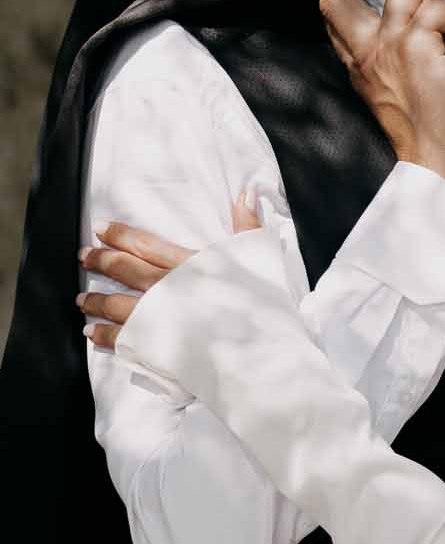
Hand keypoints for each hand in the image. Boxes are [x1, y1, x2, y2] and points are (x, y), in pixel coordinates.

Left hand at [78, 193, 260, 349]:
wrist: (260, 351)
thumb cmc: (263, 306)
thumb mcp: (258, 258)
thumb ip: (248, 224)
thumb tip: (245, 193)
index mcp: (190, 264)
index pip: (146, 244)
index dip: (120, 235)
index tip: (101, 229)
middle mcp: (168, 287)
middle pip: (125, 269)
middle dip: (101, 261)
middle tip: (84, 256)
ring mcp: (159, 317)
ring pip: (115, 303)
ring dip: (95, 300)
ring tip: (82, 299)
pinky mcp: (155, 345)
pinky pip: (121, 338)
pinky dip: (103, 334)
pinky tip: (91, 332)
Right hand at [321, 0, 444, 197]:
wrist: (440, 169)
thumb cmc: (430, 140)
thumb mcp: (394, 96)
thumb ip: (392, 65)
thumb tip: (420, 38)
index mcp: (359, 66)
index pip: (333, 17)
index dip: (361, 6)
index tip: (395, 28)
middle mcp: (367, 53)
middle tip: (418, 28)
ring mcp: (390, 47)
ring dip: (435, 11)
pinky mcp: (418, 46)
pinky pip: (439, 8)